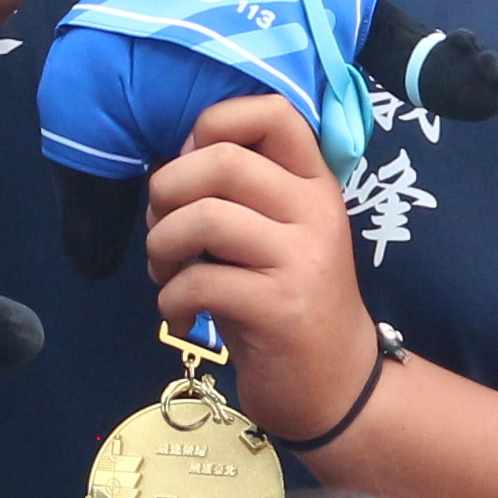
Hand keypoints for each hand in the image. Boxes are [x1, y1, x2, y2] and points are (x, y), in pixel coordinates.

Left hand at [136, 95, 374, 440]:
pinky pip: (200, 281)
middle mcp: (315, 210)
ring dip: (161, 246)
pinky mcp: (281, 307)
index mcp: (313, 182)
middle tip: (163, 231)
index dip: (213, 124)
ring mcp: (302, 258)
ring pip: (204, 218)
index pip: (272, 112)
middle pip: (222, 160)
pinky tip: (180, 318)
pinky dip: (170, 301)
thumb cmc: (287, 303)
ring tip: (165, 275)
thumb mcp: (272, 235)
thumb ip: (235, 194)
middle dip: (167, 191)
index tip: (192, 168)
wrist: (335, 385)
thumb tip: (167, 169)